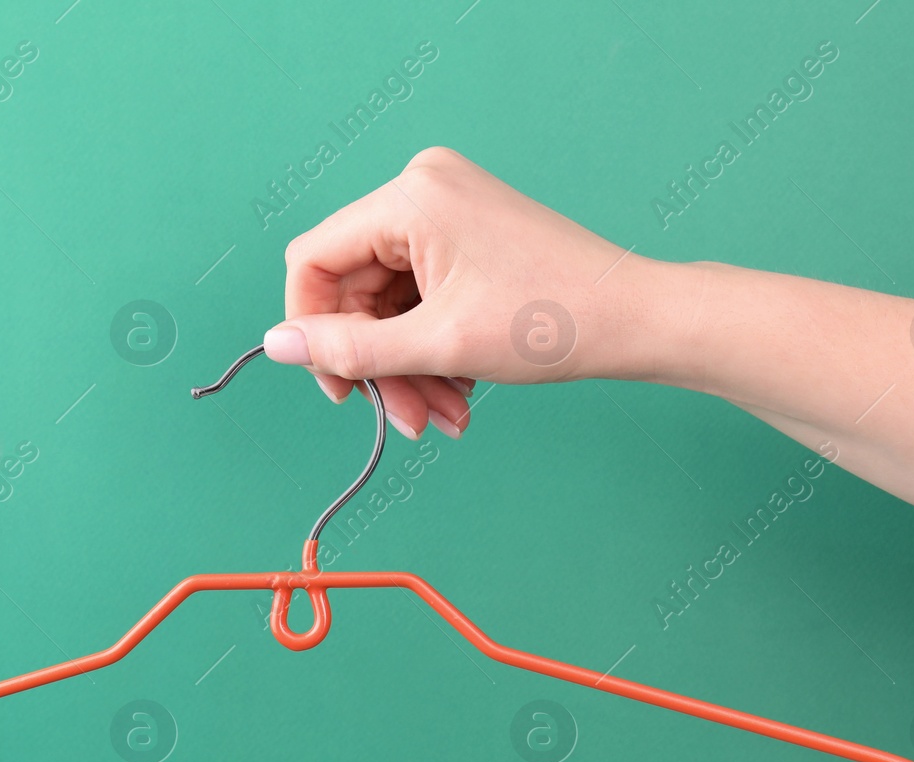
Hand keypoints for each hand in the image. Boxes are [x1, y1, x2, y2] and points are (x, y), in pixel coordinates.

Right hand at [266, 146, 668, 438]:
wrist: (637, 319)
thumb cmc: (553, 321)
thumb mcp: (437, 346)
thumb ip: (349, 349)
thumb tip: (276, 345)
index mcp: (411, 197)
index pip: (314, 260)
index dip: (313, 331)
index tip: (338, 389)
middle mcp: (424, 189)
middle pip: (356, 289)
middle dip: (379, 364)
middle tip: (406, 420)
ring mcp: (449, 210)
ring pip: (391, 303)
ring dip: (409, 367)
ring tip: (444, 417)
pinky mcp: (469, 235)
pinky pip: (423, 297)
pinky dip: (433, 349)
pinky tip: (461, 392)